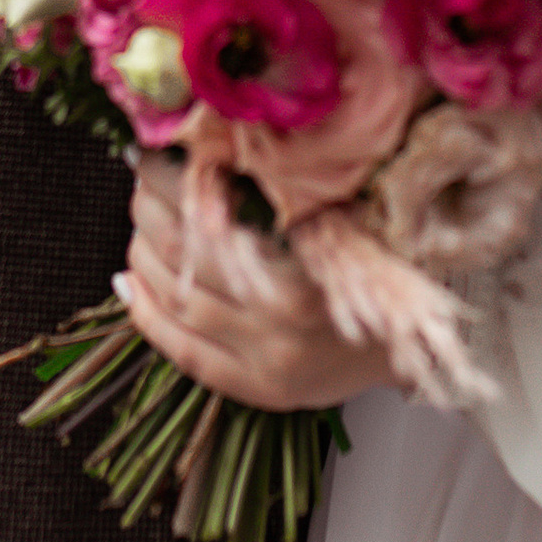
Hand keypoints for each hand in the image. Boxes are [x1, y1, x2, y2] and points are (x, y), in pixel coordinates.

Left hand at [119, 155, 391, 411]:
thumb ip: (280, 192)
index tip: (150, 153)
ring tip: (139, 230)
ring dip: (143, 258)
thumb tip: (208, 153)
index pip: (211, 211)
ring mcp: (268, 356)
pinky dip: (146, 317)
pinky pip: (184, 353)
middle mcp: (283, 311)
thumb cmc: (376, 262)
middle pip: (185, 253)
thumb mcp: (338, 213)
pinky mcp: (259, 389)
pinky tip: (129, 287)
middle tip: (141, 183)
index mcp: (306, 254)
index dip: (167, 181)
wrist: (412, 339)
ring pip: (177, 301)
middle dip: (149, 210)